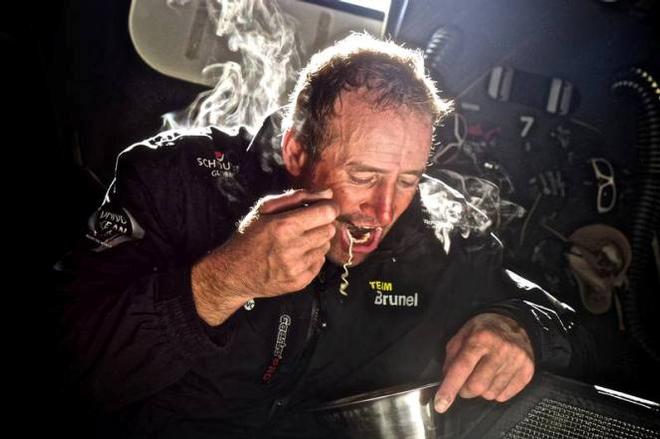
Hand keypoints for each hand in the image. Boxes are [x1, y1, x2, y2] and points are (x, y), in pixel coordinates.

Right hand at [191, 189, 337, 324]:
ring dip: (316, 241)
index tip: (324, 207)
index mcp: (284, 226)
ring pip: (325, 247)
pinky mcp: (299, 283)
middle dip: (321, 224)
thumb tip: (328, 194)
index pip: (327, 213)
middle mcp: (292, 248)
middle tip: (306, 225)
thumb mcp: (265, 209)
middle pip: (329, 230)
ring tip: (297, 241)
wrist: (233, 273)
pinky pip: (319, 263)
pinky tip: (296, 255)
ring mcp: (296, 268)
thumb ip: (297, 197)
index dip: (329, 207)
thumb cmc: (248, 236)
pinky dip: (312, 257)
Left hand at [434, 313, 534, 412]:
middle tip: (465, 383)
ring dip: (481, 391)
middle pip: (477, 386)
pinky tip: (496, 378)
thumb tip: (446, 381)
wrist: (515, 322)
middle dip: (465, 390)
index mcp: (480, 338)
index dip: (449, 388)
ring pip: (490, 393)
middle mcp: (500, 349)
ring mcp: (516, 361)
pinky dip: (495, 392)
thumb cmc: (485, 330)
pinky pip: (504, 396)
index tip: (441, 404)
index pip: (462, 368)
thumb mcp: (463, 334)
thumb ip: (452, 357)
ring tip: (483, 375)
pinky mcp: (527, 371)